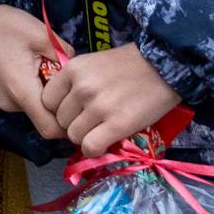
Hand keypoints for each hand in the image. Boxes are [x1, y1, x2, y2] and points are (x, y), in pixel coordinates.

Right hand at [0, 4, 64, 138]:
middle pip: (40, 117)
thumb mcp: (42, 34)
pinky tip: (21, 66)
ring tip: (37, 65)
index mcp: (22, 91)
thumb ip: (65, 55)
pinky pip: (14, 100)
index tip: (76, 109)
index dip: (67, 124)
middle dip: (53, 101)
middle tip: (56, 74)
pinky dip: (24, 89)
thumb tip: (76, 71)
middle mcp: (8, 103)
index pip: (50, 129)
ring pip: (28, 107)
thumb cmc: (4, 24)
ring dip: (38, 93)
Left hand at [42, 43, 183, 155]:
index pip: (47, 101)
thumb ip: (77, 82)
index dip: (59, 110)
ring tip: (102, 130)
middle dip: (74, 125)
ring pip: (74, 137)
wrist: (165, 66)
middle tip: (93, 122)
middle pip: (61, 121)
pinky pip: (90, 147)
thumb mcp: (95, 63)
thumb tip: (65, 110)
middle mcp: (82, 88)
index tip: (74, 112)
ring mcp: (98, 107)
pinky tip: (106, 142)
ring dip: (86, 138)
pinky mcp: (117, 125)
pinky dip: (95, 149)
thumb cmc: (131, 64)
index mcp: (73, 69)